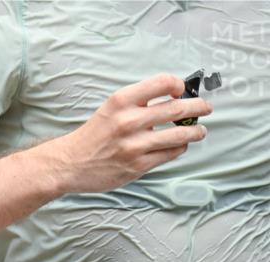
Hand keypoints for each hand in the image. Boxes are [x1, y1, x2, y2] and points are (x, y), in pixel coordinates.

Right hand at [54, 73, 211, 193]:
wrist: (68, 164)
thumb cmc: (92, 135)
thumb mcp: (111, 109)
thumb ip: (138, 102)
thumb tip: (174, 97)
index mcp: (121, 101)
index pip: (163, 83)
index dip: (179, 84)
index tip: (183, 89)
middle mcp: (128, 121)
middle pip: (178, 108)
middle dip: (198, 106)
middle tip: (205, 108)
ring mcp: (134, 145)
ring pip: (179, 135)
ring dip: (196, 132)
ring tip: (200, 131)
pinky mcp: (137, 165)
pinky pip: (170, 154)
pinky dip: (179, 148)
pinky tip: (178, 146)